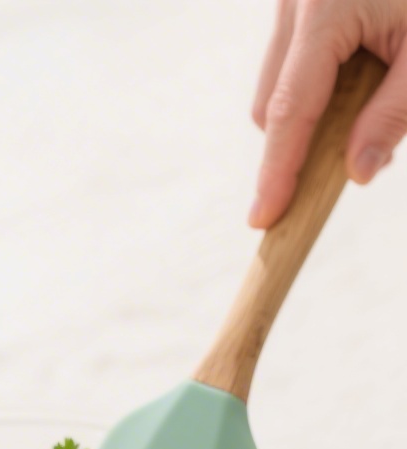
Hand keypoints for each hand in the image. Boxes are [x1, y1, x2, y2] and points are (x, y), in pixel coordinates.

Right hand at [250, 0, 406, 227]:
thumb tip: (357, 174)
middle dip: (306, 141)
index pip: (292, 110)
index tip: (264, 219)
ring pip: (282, 82)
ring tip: (379, 95)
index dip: (278, 171)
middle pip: (276, 102)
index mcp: (323, 8)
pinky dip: (324, 79)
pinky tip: (368, 68)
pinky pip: (295, 56)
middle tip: (370, 150)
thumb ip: (393, 116)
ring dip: (318, 110)